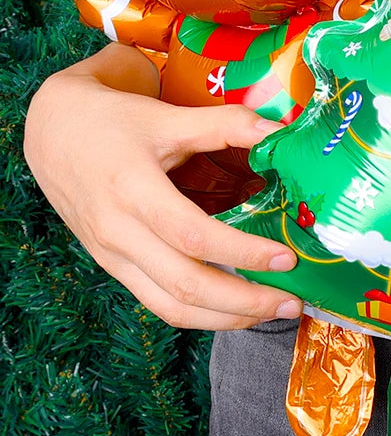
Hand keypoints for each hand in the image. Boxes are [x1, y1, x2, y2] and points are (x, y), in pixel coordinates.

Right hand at [24, 49, 303, 329]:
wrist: (54, 133)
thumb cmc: (113, 122)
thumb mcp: (167, 117)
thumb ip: (224, 124)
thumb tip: (278, 131)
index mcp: (133, 191)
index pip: (192, 236)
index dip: (241, 252)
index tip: (286, 257)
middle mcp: (120, 233)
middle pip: (184, 285)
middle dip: (243, 303)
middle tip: (292, 303)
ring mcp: (113, 256)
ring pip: (170, 307)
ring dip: (225, 318)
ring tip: (271, 313)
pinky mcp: (113, 266)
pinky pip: (157, 302)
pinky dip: (200, 313)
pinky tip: (233, 308)